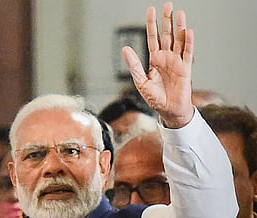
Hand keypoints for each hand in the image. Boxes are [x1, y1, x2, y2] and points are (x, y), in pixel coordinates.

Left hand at [122, 2, 194, 127]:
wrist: (169, 111)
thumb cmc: (155, 98)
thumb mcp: (140, 81)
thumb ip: (134, 64)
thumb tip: (125, 49)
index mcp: (154, 59)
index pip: (152, 37)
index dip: (152, 24)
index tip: (151, 10)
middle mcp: (166, 57)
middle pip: (166, 34)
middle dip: (166, 20)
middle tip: (167, 5)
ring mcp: (177, 61)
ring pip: (179, 39)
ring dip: (179, 27)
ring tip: (179, 13)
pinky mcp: (186, 68)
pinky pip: (188, 52)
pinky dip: (188, 42)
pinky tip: (187, 31)